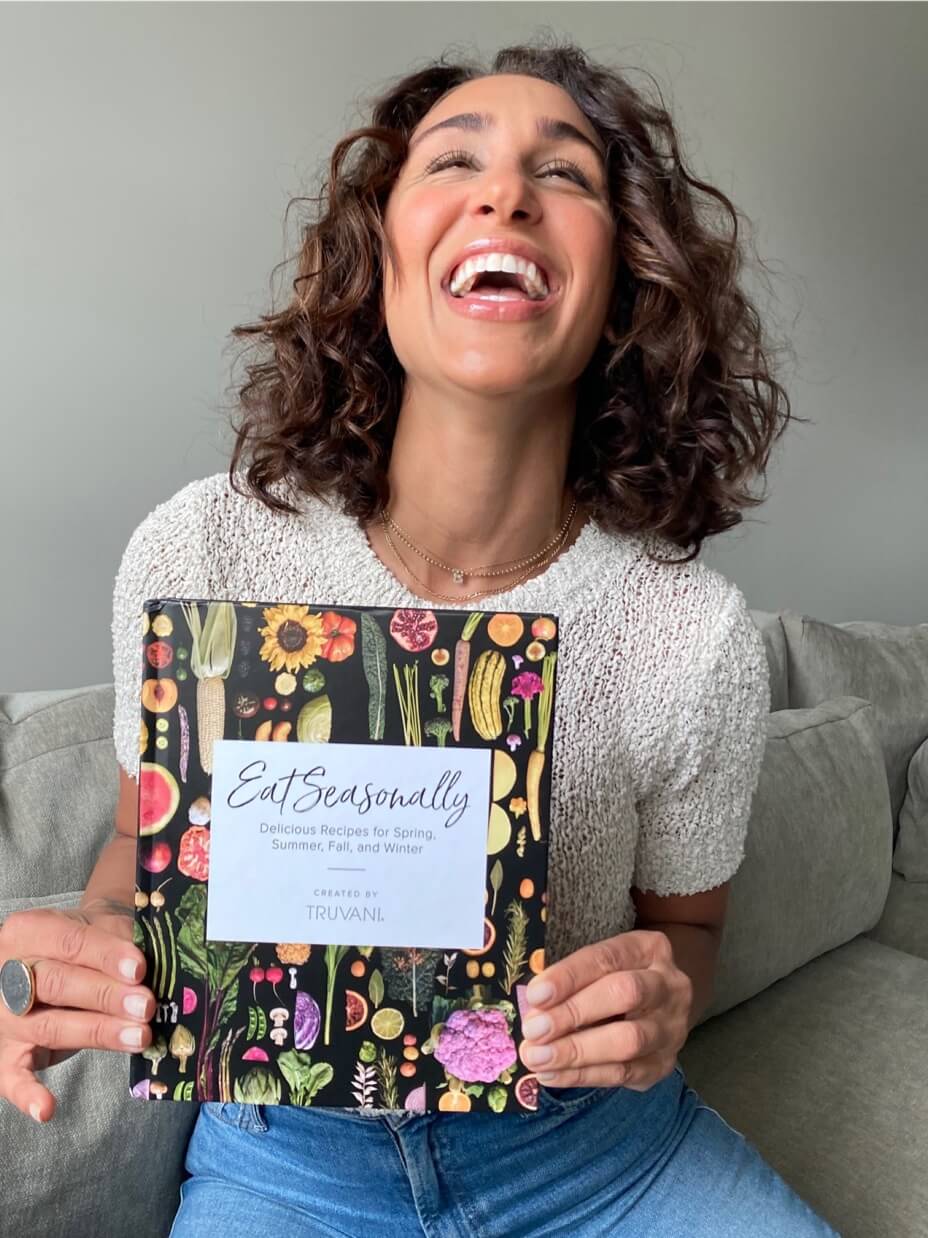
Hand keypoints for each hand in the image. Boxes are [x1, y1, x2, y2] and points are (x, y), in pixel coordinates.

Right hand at [0, 899, 153, 1123]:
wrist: (61, 953)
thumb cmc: (86, 943)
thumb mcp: (101, 929)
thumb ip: (122, 946)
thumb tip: (157, 971)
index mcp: (28, 931)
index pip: (70, 942)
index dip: (106, 956)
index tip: (140, 969)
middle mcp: (7, 971)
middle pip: (57, 984)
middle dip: (106, 996)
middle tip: (146, 1006)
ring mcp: (3, 1015)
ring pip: (49, 1026)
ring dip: (97, 1033)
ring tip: (138, 1037)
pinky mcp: (5, 1052)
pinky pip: (11, 1076)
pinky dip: (26, 1094)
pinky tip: (46, 1109)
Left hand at [518, 929, 692, 1091]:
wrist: (660, 1007)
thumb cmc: (615, 978)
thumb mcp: (600, 966)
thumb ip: (571, 979)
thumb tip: (533, 1007)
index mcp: (649, 949)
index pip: (606, 958)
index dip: (569, 976)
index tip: (535, 995)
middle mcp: (670, 986)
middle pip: (625, 995)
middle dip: (574, 1012)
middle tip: (534, 1029)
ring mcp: (671, 1028)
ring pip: (627, 1041)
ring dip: (576, 1051)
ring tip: (536, 1057)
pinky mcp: (663, 1064)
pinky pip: (622, 1073)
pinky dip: (582, 1075)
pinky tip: (551, 1074)